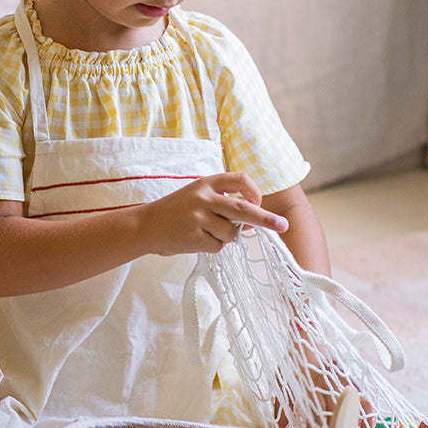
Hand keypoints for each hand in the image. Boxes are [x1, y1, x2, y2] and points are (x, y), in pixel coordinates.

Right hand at [139, 172, 287, 255]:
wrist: (145, 226)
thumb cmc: (174, 212)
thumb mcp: (196, 195)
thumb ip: (221, 201)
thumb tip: (250, 221)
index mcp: (206, 183)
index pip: (239, 180)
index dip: (254, 191)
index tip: (258, 201)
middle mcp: (204, 198)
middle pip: (243, 209)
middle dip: (265, 218)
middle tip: (282, 225)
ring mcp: (199, 218)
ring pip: (231, 233)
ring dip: (226, 237)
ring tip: (207, 233)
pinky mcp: (194, 237)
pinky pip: (218, 246)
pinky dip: (213, 246)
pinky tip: (198, 241)